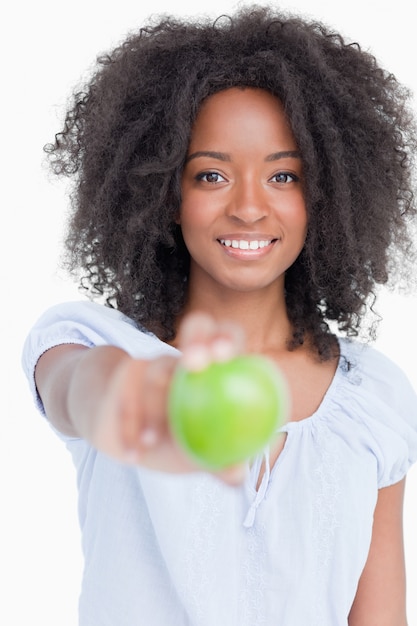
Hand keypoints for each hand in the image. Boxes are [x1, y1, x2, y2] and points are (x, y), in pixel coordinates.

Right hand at [93, 312, 246, 483]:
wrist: (118, 429)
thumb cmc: (169, 437)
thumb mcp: (192, 450)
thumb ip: (216, 461)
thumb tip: (237, 476)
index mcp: (215, 368)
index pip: (227, 338)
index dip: (226, 338)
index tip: (224, 354)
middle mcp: (187, 357)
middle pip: (197, 327)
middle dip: (197, 338)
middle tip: (195, 363)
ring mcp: (155, 362)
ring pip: (155, 370)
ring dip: (153, 406)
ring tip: (152, 440)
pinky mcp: (124, 374)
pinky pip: (127, 400)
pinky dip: (130, 429)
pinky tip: (133, 453)